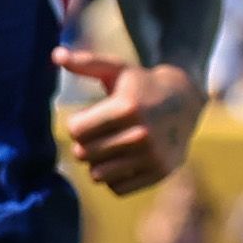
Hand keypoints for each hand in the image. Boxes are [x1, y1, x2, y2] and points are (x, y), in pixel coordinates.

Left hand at [56, 47, 203, 195]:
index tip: (89, 117)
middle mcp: (142, 134)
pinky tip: (125, 159)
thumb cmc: (141, 84)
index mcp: (127, 108)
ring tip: (112, 146)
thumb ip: (86, 63)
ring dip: (98, 163)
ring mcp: (153, 156)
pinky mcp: (160, 173)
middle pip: (84, 154)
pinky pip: (117, 188)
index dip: (77, 124)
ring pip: (97, 175)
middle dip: (86, 144)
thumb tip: (56, 54)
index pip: (75, 131)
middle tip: (101, 133)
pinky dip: (115, 178)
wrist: (186, 100)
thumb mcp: (117, 69)